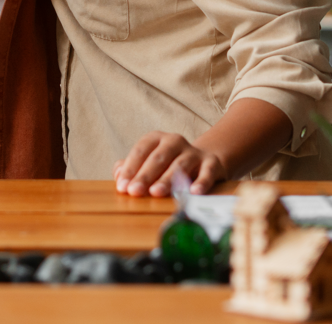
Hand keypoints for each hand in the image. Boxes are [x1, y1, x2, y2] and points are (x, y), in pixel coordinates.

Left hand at [113, 131, 227, 197]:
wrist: (206, 160)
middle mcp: (174, 141)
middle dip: (145, 175)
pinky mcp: (212, 163)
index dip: (130, 169)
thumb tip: (118, 175)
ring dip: (167, 179)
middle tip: (135, 192)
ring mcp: (194, 152)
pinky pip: (207, 172)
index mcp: (156, 139)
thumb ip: (131, 168)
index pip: (140, 151)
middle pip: (158, 158)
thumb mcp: (149, 162)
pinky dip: (201, 181)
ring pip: (180, 165)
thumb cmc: (169, 164)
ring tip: (156, 192)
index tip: (122, 187)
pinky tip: (194, 192)